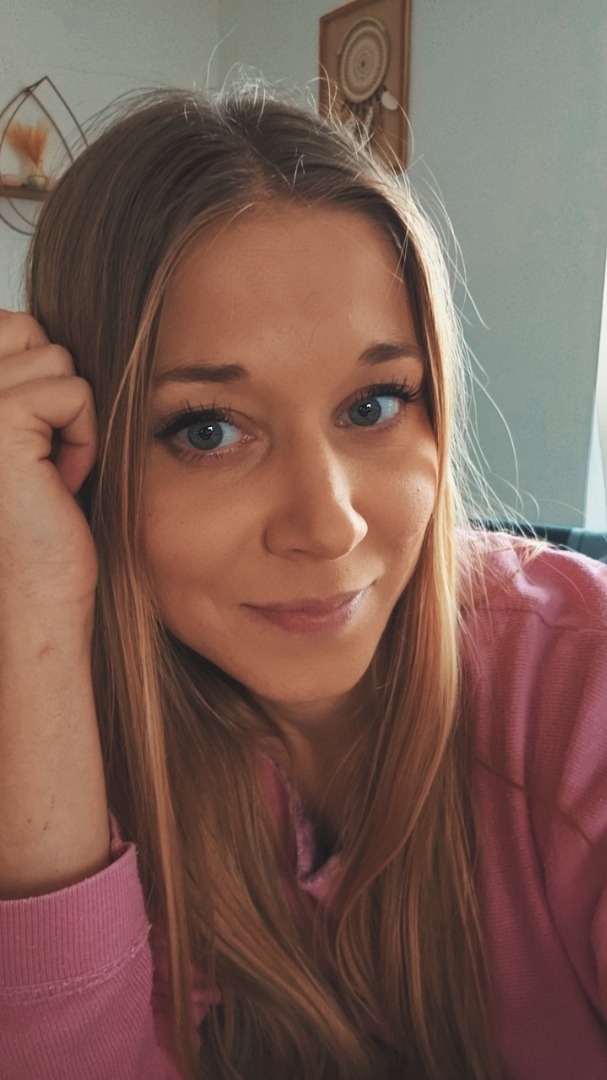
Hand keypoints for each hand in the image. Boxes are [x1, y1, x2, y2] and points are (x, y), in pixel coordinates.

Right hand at [0, 310, 97, 616]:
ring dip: (74, 418)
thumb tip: (42, 322)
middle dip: (58, 390)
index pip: (9, 323)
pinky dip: (84, 436)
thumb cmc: (43, 513)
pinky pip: (73, 392)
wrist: (40, 587)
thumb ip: (25, 377)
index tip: (36, 437)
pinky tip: (61, 479)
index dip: (41, 377)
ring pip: (58, 361)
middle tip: (46, 450)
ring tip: (51, 469)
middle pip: (31, 330)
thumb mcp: (33, 429)